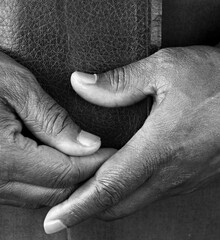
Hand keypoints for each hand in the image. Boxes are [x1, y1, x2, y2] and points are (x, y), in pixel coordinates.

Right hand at [0, 51, 114, 207]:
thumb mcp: (15, 86)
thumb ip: (53, 120)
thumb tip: (88, 144)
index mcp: (2, 158)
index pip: (65, 173)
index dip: (95, 164)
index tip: (115, 153)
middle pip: (56, 191)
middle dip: (86, 176)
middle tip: (107, 158)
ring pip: (42, 196)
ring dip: (69, 181)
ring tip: (89, 161)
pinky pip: (26, 192)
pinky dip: (50, 182)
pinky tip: (62, 167)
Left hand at [44, 46, 219, 233]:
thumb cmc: (215, 79)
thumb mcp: (165, 70)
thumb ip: (120, 82)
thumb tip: (82, 85)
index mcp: (160, 145)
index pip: (109, 186)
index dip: (78, 206)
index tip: (55, 219)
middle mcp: (171, 171)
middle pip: (118, 204)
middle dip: (86, 208)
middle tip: (62, 205)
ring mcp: (182, 178)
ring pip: (134, 202)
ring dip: (106, 200)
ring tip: (84, 192)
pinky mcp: (190, 177)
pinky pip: (151, 193)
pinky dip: (128, 192)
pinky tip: (120, 179)